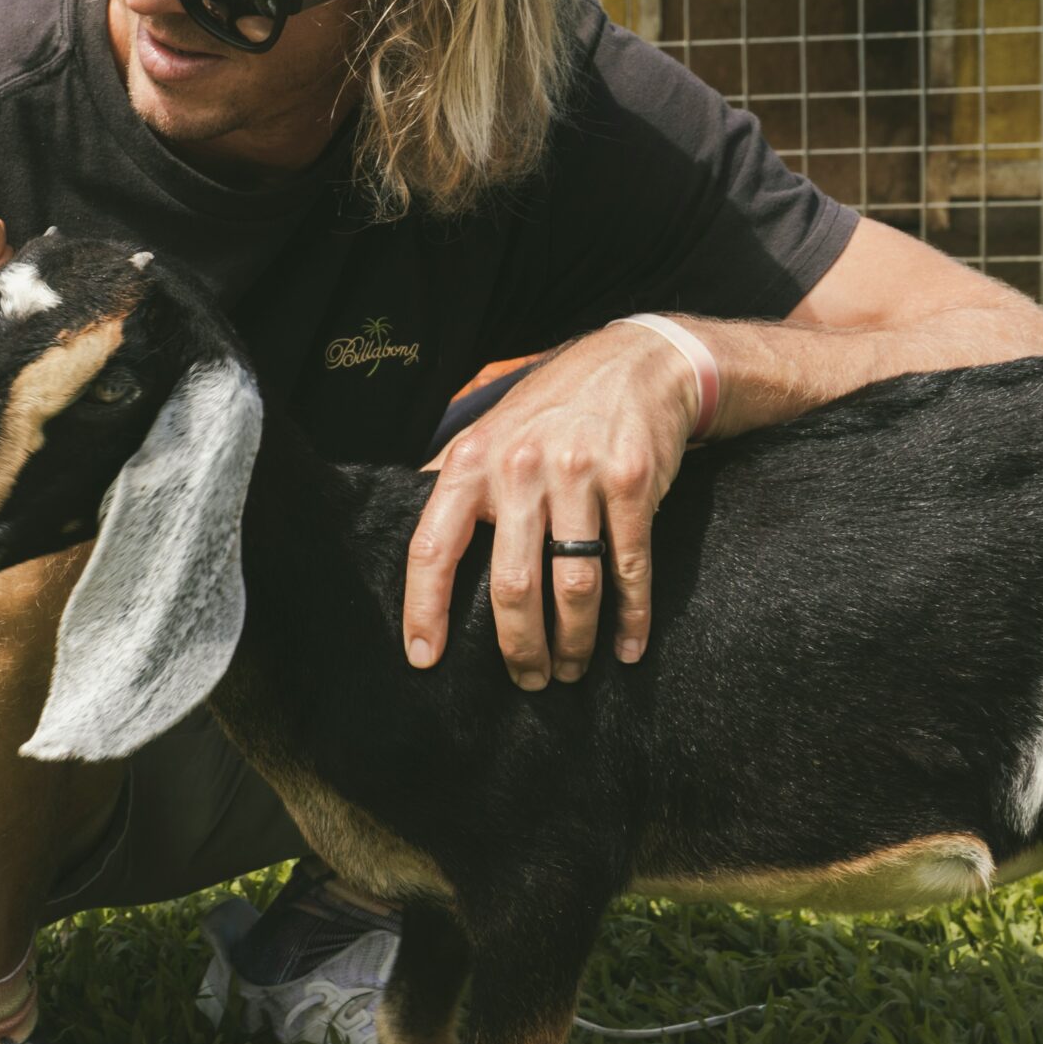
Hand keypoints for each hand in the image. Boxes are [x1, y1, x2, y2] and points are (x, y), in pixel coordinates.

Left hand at [402, 323, 703, 689]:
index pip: (433, 547)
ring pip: (573, 586)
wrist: (635, 362)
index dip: (424, 610)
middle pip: (511, 585)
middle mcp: (521, 467)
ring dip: (574, 643)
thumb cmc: (551, 411)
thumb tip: (407, 538)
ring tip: (570, 671)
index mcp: (473, 462)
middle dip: (519, 648)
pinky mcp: (633, 483)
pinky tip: (627, 648)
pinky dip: (631, 618)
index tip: (424, 660)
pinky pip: (629, 568)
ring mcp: (580, 475)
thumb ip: (453, 481)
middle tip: (527, 680)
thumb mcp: (490, 431)